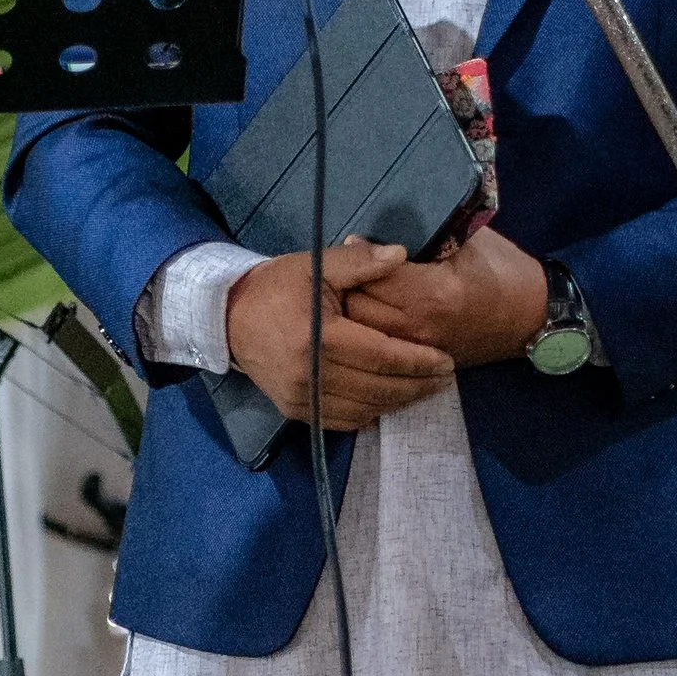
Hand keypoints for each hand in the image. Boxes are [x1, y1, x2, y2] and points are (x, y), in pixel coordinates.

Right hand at [225, 240, 455, 428]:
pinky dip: (371, 413)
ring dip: (398, 402)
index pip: (382, 356)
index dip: (418, 361)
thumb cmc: (278, 287)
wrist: (230, 317)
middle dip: (417, 385)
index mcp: (318, 337)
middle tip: (445, 378)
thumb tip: (401, 255)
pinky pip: (342, 420)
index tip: (446, 360)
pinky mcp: (294, 411)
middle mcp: (308, 374)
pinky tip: (389, 400)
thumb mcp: (316, 264)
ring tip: (424, 389)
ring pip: (364, 409)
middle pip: (378, 388)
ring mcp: (300, 397)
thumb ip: (360, 262)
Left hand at [344, 228, 549, 366]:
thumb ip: (425, 233)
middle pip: (357, 308)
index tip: (356, 242)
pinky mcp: (422, 361)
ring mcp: (420, 349)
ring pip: (361, 334)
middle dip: (347, 287)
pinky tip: (367, 315)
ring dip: (351, 312)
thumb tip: (378, 232)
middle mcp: (420, 325)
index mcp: (432, 292)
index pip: (373, 276)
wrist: (533, 316)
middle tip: (348, 267)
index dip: (359, 256)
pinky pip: (377, 349)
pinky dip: (366, 332)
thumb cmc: (503, 270)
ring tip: (352, 290)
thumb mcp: (468, 240)